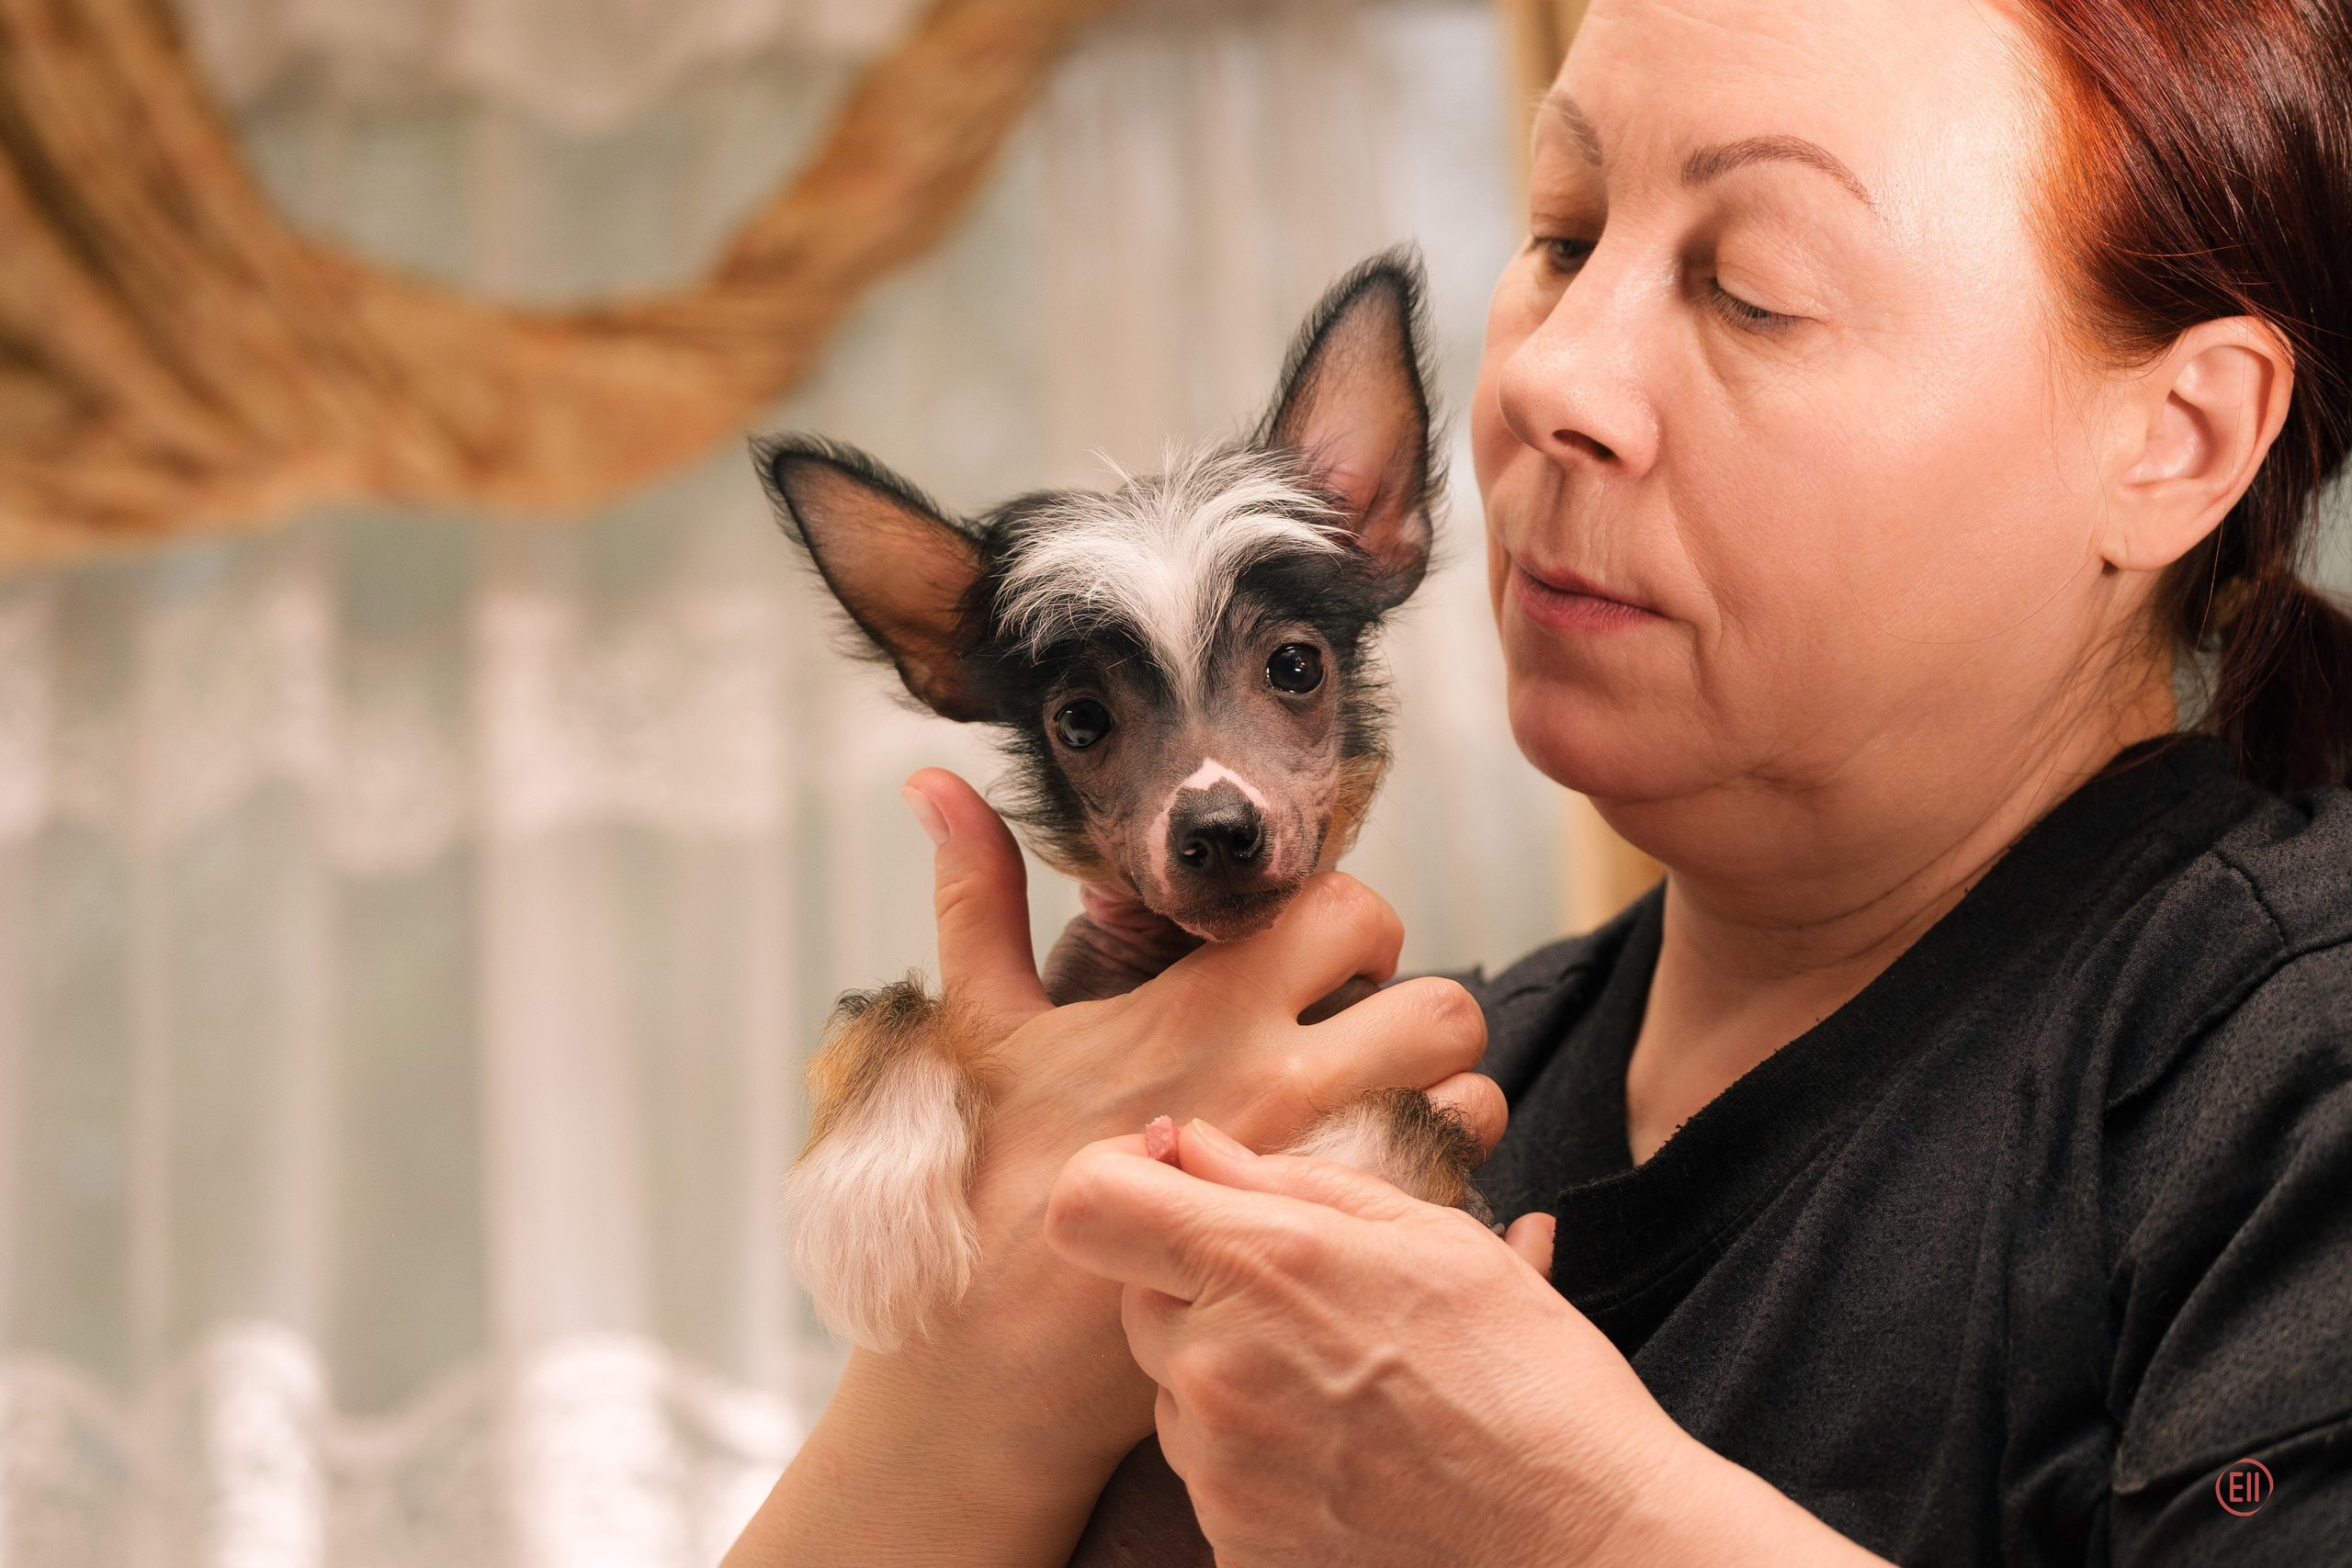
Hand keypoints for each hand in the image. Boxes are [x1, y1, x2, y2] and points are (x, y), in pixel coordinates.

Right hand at [909, 767, 1500, 1458]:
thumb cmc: (979, 1180)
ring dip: (1443, 1104)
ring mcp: (1323, 1177)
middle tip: (1370, 1042)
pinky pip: (1458, 1202)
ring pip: (1470, 1106)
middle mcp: (1286, 1082)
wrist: (991, 1363)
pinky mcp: (1343, 1263)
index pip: (1355, 912)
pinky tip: (1374, 1200)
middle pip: (1446, 1008)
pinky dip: (1438, 1190)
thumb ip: (979, 895)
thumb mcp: (982, 1025)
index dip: (1355, 927)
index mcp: (1211, 1008)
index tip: (1323, 960)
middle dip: (1422, 1016)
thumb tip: (937, 785)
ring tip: (1383, 1119)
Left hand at [1044, 1122, 1893, 1567]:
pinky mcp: (1233, 1546)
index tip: (1168, 1191)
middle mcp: (1216, 1368)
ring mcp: (1218, 1470)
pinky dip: (1259, 1463)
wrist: (1584, 1544)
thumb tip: (1195, 1145)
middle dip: (1202, 1287)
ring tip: (1350, 1392)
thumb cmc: (1530, 1380)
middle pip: (1137, 1299)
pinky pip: (1209, 1477)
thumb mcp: (1433, 1239)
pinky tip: (1349, 1461)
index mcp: (1263, 1265)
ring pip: (1175, 1390)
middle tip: (1312, 1305)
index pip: (1090, 1203)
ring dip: (1233, 1377)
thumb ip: (1296, 1180)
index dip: (1119, 1187)